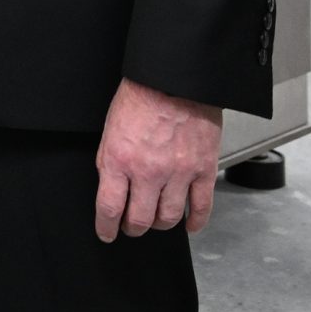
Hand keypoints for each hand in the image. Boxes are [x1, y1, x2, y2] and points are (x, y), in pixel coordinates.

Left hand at [93, 78, 223, 242]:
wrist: (174, 78)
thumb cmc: (140, 96)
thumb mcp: (110, 129)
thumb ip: (110, 162)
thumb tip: (110, 188)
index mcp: (120, 160)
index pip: (110, 208)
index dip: (106, 227)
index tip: (107, 233)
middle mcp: (148, 171)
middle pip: (140, 220)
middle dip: (133, 228)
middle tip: (131, 226)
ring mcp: (179, 173)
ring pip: (169, 218)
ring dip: (160, 224)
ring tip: (155, 220)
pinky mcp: (203, 169)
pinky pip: (201, 207)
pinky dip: (195, 222)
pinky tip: (189, 225)